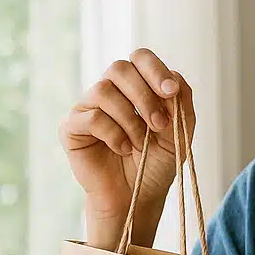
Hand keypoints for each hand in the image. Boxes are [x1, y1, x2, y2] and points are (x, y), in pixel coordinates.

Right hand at [60, 49, 195, 246]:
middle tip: (159, 125)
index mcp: (136, 87)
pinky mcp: (72, 127)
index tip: (171, 92)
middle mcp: (110, 91)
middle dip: (145, 96)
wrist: (137, 196)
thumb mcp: (179, 135)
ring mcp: (88, 107)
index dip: (156, 70)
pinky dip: (113, 134)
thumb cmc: (156, 163)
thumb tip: (175, 77)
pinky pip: (91, 117)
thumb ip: (181, 106)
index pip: (140, 58)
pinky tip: (123, 149)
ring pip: (104, 90)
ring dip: (130, 119)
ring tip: (140, 144)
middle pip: (119, 68)